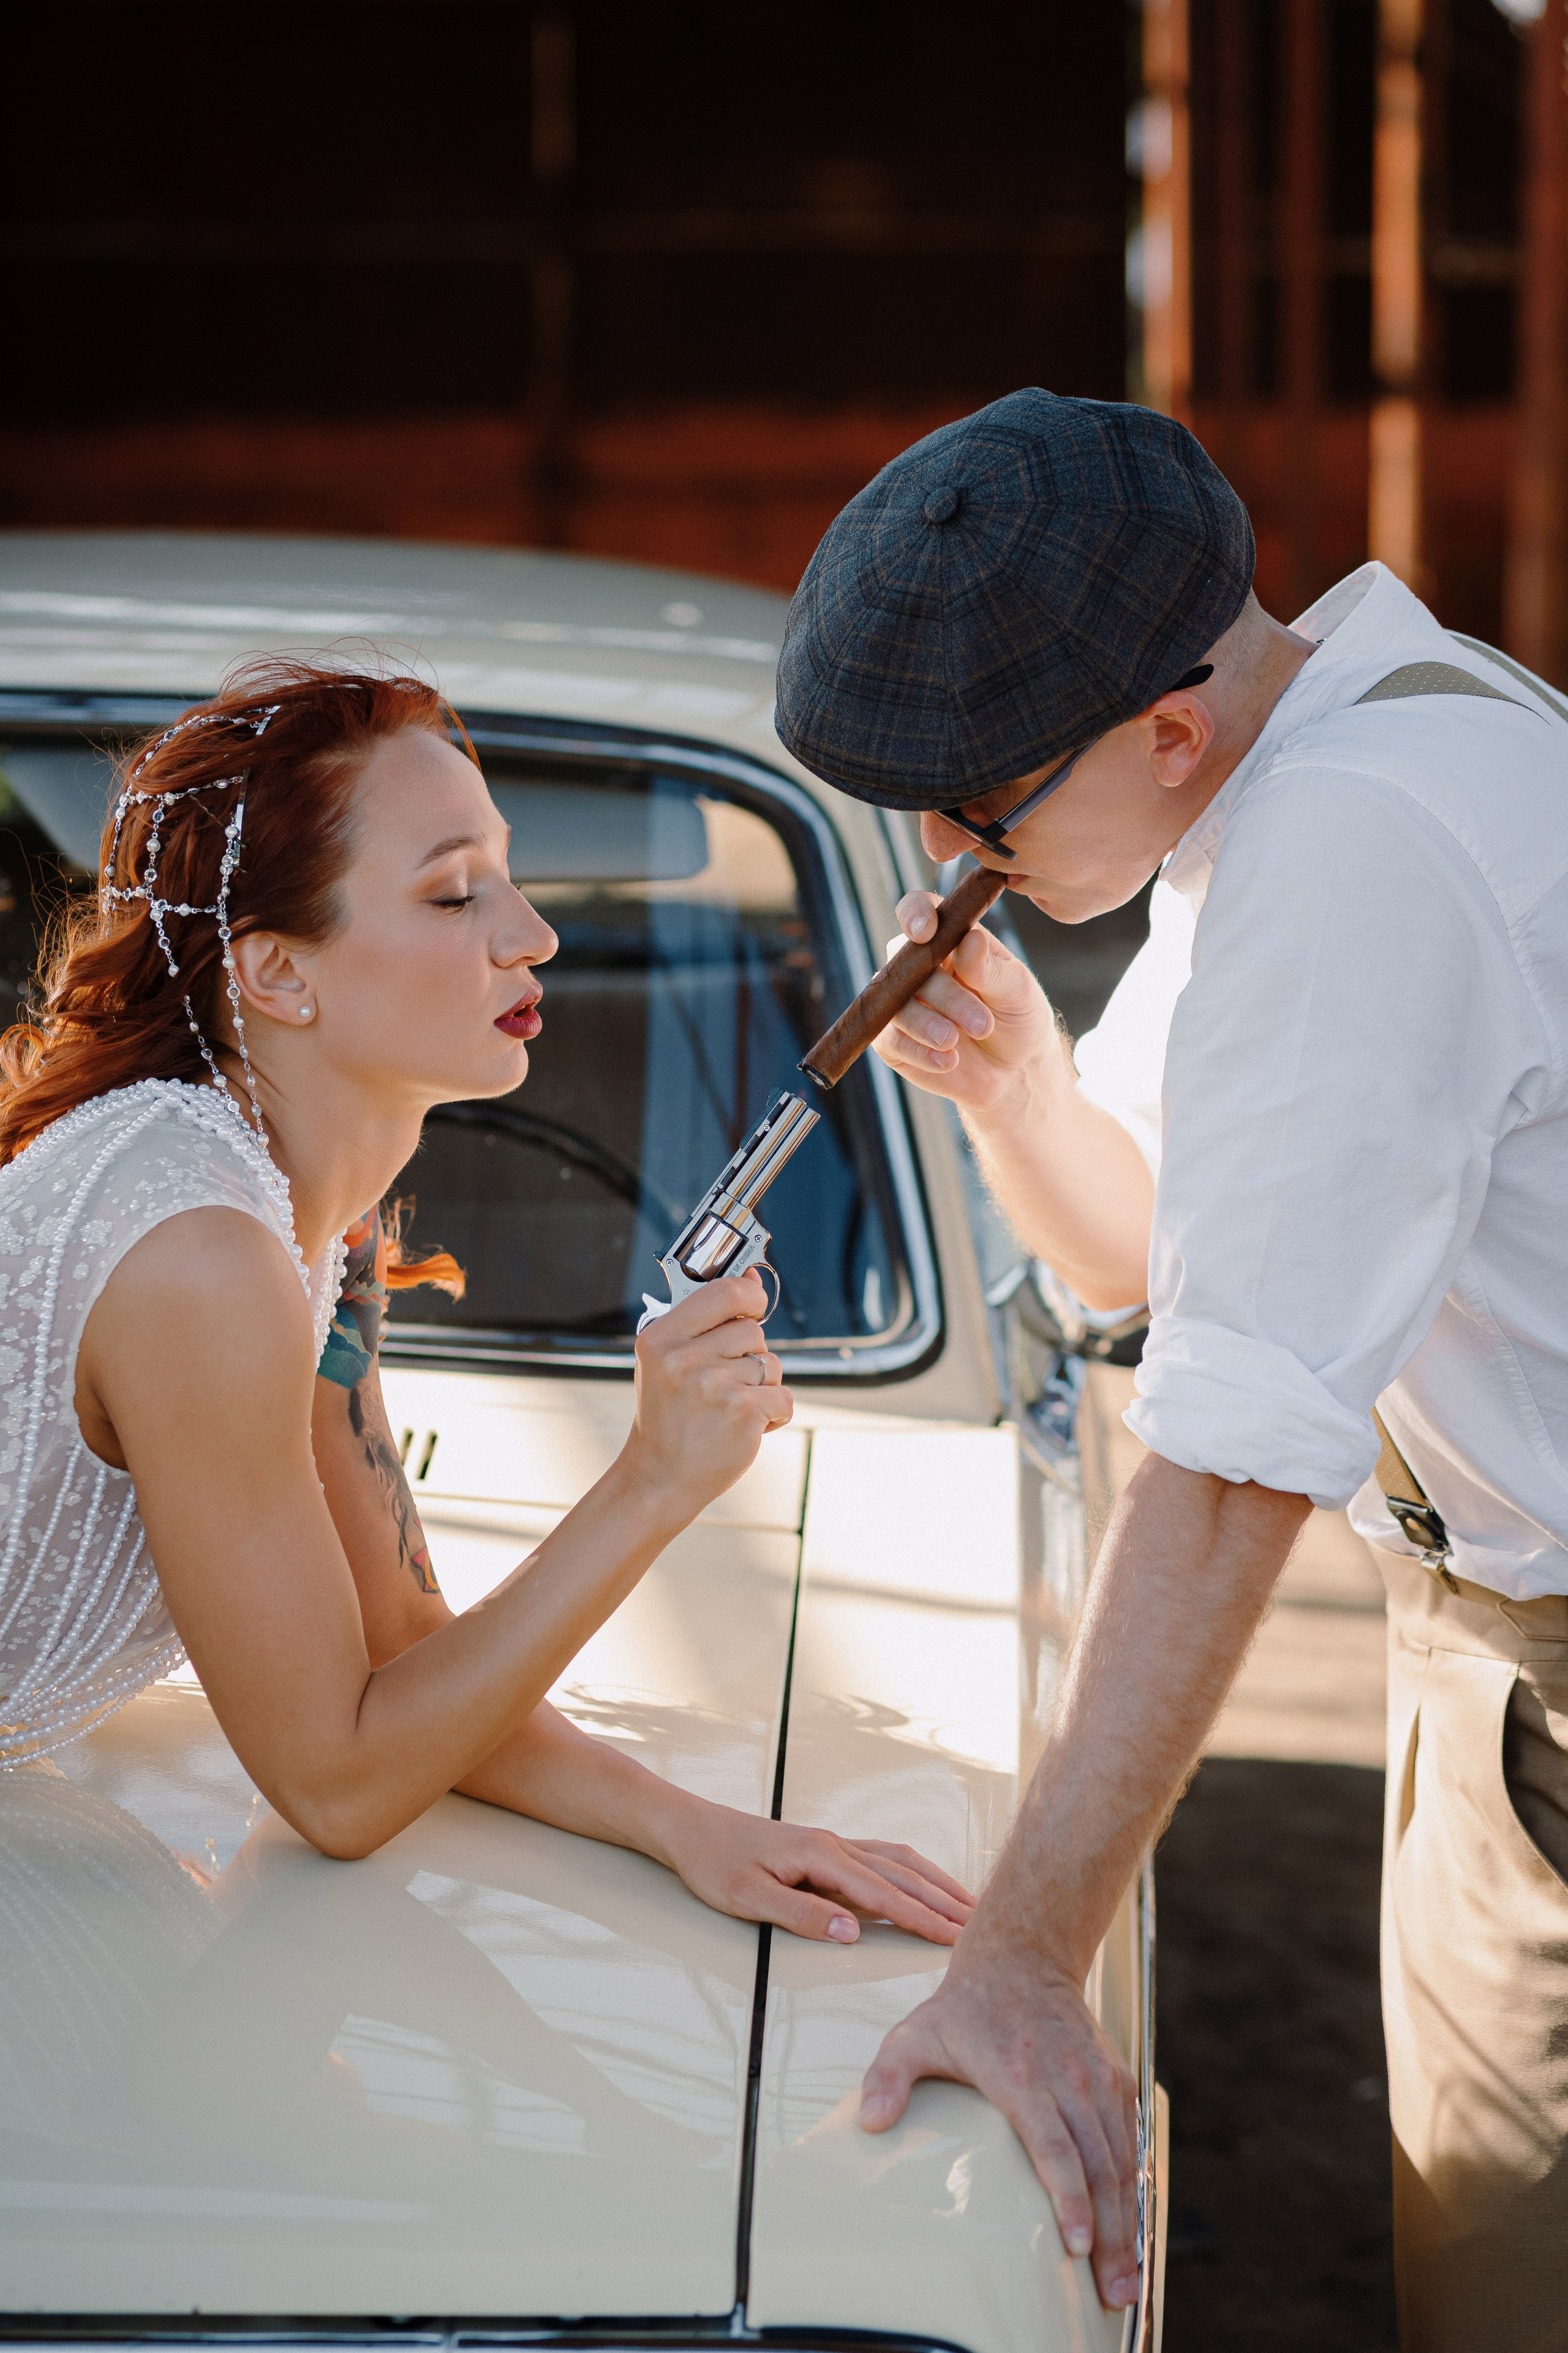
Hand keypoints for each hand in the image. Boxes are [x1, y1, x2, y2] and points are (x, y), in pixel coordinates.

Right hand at [625, 1270, 791, 1516]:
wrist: (660, 1477)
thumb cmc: (667, 1416)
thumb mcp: (666, 1362)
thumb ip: (704, 1319)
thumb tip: (749, 1276)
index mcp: (660, 1338)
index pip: (723, 1291)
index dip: (749, 1294)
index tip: (754, 1304)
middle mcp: (684, 1358)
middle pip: (752, 1330)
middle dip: (749, 1355)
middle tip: (722, 1384)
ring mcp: (714, 1385)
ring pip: (771, 1364)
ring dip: (761, 1387)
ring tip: (728, 1408)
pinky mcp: (743, 1412)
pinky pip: (782, 1397)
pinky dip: (773, 1414)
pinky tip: (744, 1426)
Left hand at [658, 1799, 974, 1945]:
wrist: (689, 1827)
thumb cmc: (713, 1863)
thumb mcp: (748, 1898)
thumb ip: (802, 1915)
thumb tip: (852, 1931)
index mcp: (821, 1856)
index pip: (884, 1895)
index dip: (923, 1919)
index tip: (956, 1938)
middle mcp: (834, 1845)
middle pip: (902, 1875)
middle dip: (943, 1901)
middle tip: (981, 1925)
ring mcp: (832, 1843)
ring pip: (897, 1861)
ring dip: (934, 1882)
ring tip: (966, 1902)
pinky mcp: (824, 1847)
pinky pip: (880, 1856)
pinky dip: (910, 1869)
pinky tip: (920, 1878)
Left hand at [859, 1931, 1139, 2310]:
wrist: (1023, 1956)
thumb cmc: (964, 2007)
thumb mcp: (915, 2033)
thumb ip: (889, 2076)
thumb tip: (869, 2122)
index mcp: (1021, 2076)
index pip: (1054, 2145)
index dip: (1069, 2196)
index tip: (1077, 2245)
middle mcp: (1068, 2080)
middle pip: (1097, 2167)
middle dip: (1109, 2235)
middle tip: (1113, 2292)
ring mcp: (1096, 2080)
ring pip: (1120, 2160)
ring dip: (1126, 2223)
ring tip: (1125, 2281)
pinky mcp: (1114, 2080)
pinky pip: (1129, 2141)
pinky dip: (1134, 2188)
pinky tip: (1130, 2230)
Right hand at [873, 891, 1062, 1116]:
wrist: (1015, 1069)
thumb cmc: (1017, 1017)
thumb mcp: (1016, 990)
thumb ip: (990, 968)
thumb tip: (970, 938)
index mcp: (948, 939)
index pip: (920, 910)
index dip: (915, 914)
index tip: (925, 933)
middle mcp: (918, 966)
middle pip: (908, 966)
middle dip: (944, 995)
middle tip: (982, 1024)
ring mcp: (900, 1003)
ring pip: (895, 1005)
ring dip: (927, 1024)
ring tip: (956, 1042)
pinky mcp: (893, 1041)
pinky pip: (890, 1040)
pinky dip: (919, 1051)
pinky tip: (948, 1060)